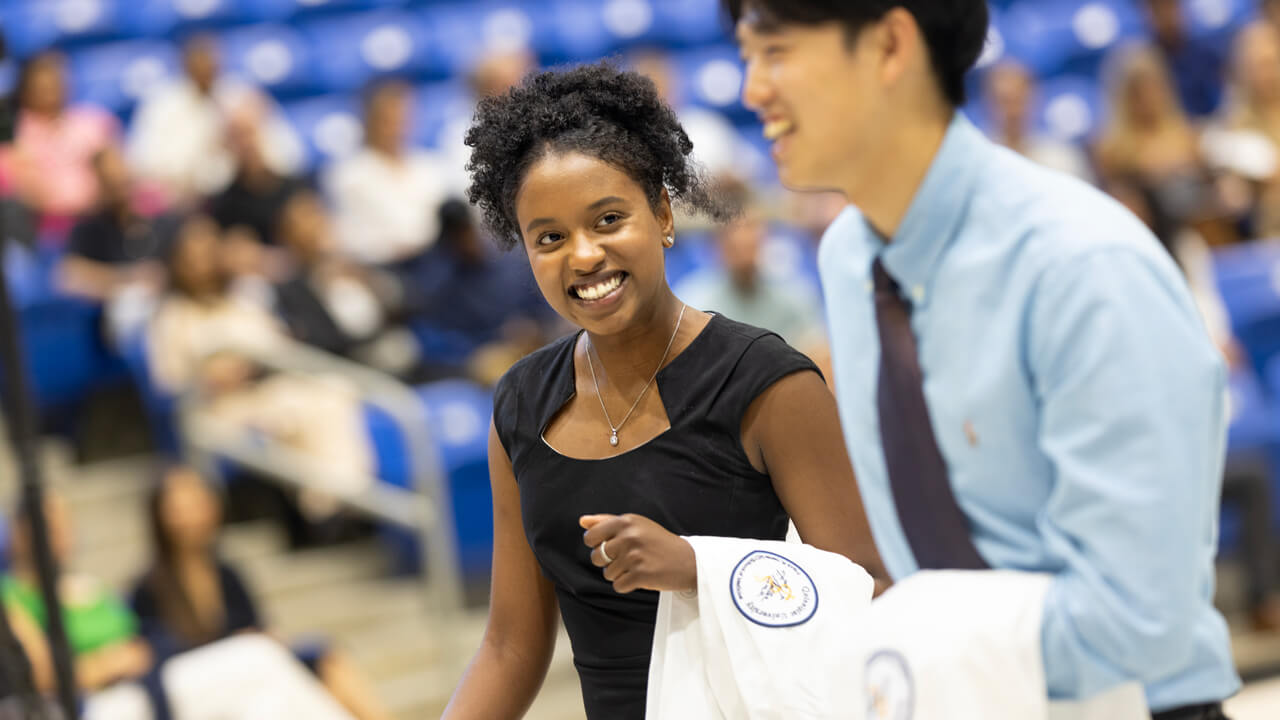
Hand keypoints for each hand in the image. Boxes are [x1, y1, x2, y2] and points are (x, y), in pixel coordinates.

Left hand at [580, 514, 696, 593]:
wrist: (688, 560)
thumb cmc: (658, 542)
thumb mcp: (636, 525)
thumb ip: (607, 521)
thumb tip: (582, 521)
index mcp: (626, 521)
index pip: (591, 536)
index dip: (597, 546)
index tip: (612, 547)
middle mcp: (629, 536)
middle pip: (596, 557)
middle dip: (608, 562)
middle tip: (629, 559)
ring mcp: (635, 556)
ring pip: (607, 574)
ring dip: (620, 574)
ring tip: (638, 567)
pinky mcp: (640, 575)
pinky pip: (618, 586)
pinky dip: (627, 585)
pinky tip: (641, 577)